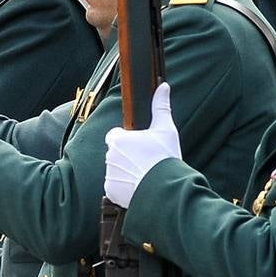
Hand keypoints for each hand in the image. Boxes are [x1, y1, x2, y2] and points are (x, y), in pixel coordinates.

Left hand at [103, 83, 180, 208]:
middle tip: (145, 163)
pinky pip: (115, 187)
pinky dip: (123, 188)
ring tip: (144, 176)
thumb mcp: (166, 130)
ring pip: (115, 170)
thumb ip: (160, 107)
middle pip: (115, 153)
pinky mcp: (111, 191)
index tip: (140, 147)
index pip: (115, 136)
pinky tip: (138, 187)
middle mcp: (109, 155)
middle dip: (126, 157)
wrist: (166, 190)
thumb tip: (163, 85)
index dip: (127, 141)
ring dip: (125, 172)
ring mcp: (109, 174)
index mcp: (118, 139)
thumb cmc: (166, 158)